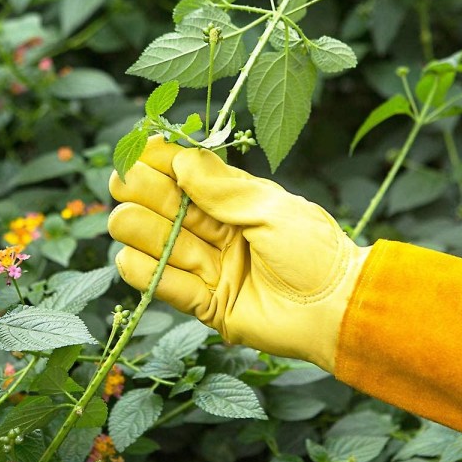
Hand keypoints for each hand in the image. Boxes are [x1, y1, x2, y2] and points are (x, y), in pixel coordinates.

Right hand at [108, 135, 368, 371]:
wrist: (336, 309)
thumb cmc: (314, 252)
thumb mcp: (271, 209)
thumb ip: (224, 187)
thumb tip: (179, 157)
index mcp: (236, 203)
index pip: (188, 176)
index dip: (160, 162)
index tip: (138, 152)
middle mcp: (218, 232)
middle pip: (165, 208)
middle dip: (143, 193)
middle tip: (125, 183)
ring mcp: (211, 268)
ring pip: (159, 244)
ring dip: (140, 231)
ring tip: (126, 220)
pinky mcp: (207, 305)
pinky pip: (167, 287)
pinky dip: (146, 273)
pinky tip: (130, 258)